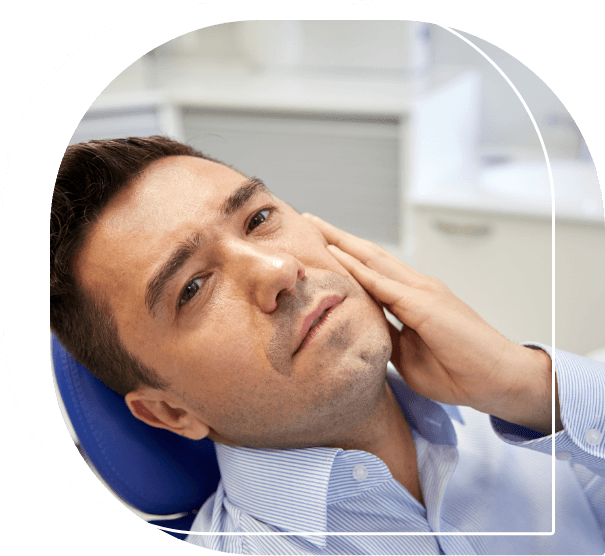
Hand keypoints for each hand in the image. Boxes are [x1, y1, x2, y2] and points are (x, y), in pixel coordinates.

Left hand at [304, 214, 560, 433]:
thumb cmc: (458, 370)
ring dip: (342, 242)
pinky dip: (357, 267)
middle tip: (310, 221)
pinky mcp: (424, 304)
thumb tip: (363, 332)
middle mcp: (416, 286)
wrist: (497, 380)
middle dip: (338, 237)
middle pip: (369, 255)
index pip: (372, 270)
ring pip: (373, 259)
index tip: (320, 246)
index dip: (345, 256)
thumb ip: (387, 337)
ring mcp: (421, 291)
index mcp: (413, 298)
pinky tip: (336, 254)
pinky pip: (382, 283)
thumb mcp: (408, 355)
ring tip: (315, 226)